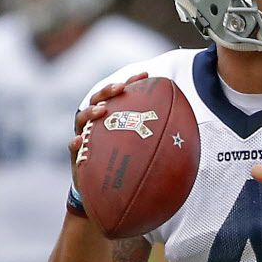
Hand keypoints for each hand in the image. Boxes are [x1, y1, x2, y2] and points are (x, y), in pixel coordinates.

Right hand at [70, 72, 149, 188]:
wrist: (106, 187)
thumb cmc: (127, 162)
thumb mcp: (143, 147)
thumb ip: (159, 138)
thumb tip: (189, 133)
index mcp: (113, 117)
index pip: (121, 95)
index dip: (131, 83)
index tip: (145, 75)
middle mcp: (97, 123)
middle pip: (99, 100)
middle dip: (108, 91)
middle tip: (120, 88)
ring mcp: (85, 137)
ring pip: (82, 119)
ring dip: (91, 112)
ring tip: (102, 110)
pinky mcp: (77, 154)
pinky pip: (73, 147)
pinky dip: (75, 143)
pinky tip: (80, 140)